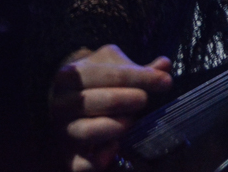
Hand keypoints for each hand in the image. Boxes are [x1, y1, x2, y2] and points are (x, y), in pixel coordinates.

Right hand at [50, 44, 172, 171]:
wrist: (69, 100)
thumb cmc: (97, 80)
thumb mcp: (114, 65)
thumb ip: (139, 68)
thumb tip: (164, 65)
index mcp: (72, 76)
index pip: (108, 74)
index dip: (141, 77)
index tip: (166, 82)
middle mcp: (61, 104)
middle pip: (95, 101)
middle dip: (126, 99)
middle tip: (145, 99)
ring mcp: (63, 131)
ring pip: (87, 131)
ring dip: (115, 125)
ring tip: (131, 120)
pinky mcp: (67, 156)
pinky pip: (80, 164)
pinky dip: (100, 158)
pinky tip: (116, 146)